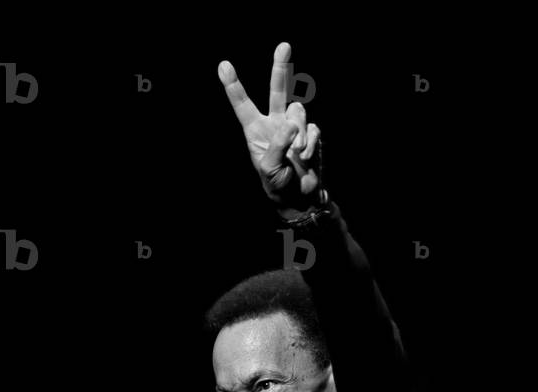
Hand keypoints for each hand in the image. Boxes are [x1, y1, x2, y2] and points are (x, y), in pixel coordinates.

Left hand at [218, 41, 321, 212]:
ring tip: (297, 155)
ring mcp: (293, 128)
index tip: (224, 65)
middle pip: (278, 90)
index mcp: (256, 131)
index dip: (233, 86)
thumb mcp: (269, 167)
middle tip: (284, 46)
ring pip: (299, 111)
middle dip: (281, 68)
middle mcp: (274, 124)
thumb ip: (278, 143)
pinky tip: (306, 158)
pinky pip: (313, 129)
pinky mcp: (310, 135)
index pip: (243, 105)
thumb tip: (291, 123)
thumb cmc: (277, 185)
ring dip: (299, 135)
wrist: (300, 199)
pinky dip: (311, 145)